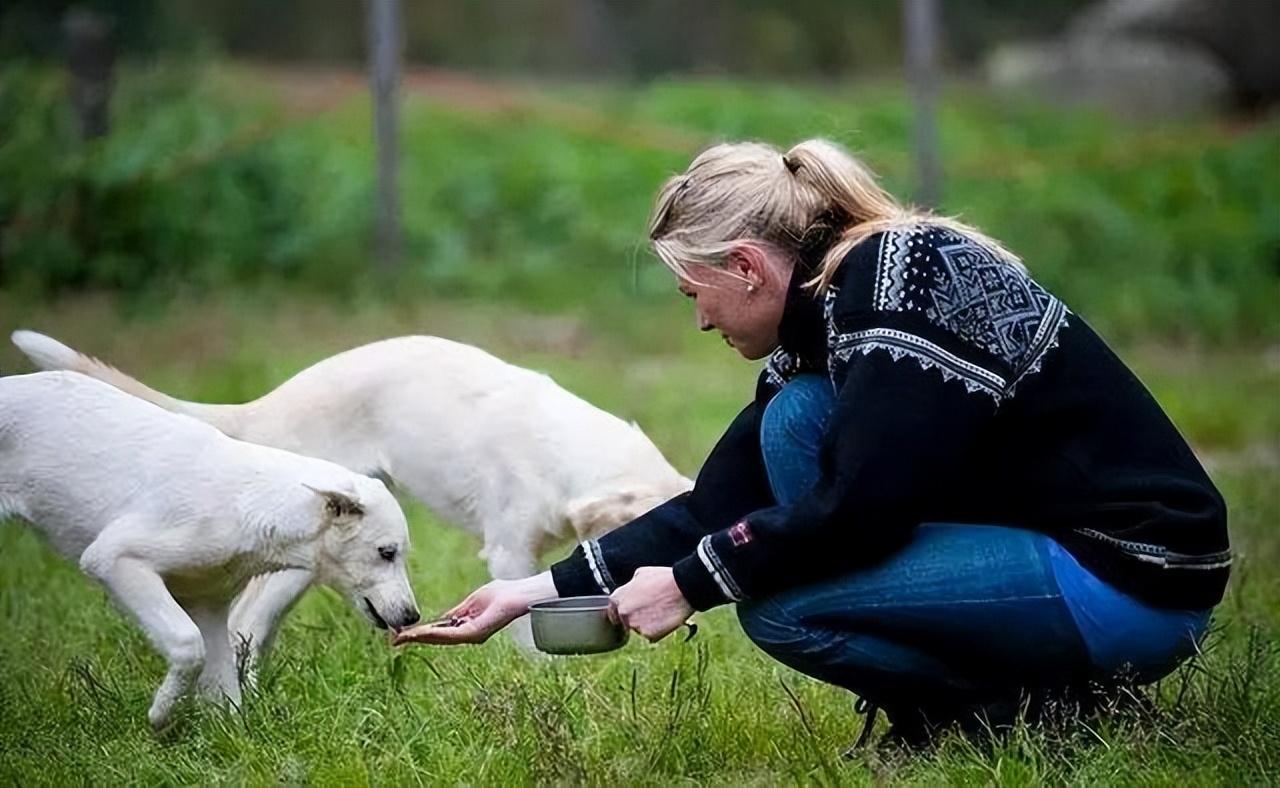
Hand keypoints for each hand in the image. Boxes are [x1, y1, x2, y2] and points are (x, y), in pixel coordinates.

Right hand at [392, 572, 555, 645]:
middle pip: (436, 638)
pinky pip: (452, 634)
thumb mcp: (473, 602)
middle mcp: (468, 635)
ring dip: (420, 638)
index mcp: (466, 627)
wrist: (519, 594)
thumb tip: (442, 619)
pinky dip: (435, 633)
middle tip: (394, 640)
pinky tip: (422, 633)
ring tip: (401, 638)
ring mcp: (471, 635)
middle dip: (414, 639)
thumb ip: (458, 612)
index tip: (401, 634)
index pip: (438, 632)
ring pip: (440, 638)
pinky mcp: (476, 632)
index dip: (419, 633)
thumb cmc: (502, 594)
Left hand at [610, 566, 693, 641]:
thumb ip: (630, 586)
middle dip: (636, 618)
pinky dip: (658, 632)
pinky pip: (651, 636)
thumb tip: (631, 590)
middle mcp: (623, 612)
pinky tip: (666, 620)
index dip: (623, 611)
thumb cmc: (663, 578)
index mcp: (618, 598)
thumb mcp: (640, 574)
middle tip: (651, 611)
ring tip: (661, 612)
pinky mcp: (648, 634)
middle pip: (626, 622)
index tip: (631, 612)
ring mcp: (634, 624)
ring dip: (647, 625)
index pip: (612, 611)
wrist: (682, 588)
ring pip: (639, 630)